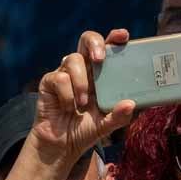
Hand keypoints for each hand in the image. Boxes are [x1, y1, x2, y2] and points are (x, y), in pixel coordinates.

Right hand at [31, 29, 134, 162]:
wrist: (62, 144)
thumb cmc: (87, 128)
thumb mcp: (107, 124)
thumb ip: (120, 115)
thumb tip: (131, 104)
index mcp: (101, 74)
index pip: (108, 49)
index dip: (114, 38)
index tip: (124, 36)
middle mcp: (84, 69)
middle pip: (86, 39)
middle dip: (95, 43)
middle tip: (100, 59)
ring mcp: (66, 73)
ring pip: (73, 59)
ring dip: (81, 83)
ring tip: (84, 103)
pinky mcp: (50, 81)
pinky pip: (60, 78)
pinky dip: (67, 95)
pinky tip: (69, 107)